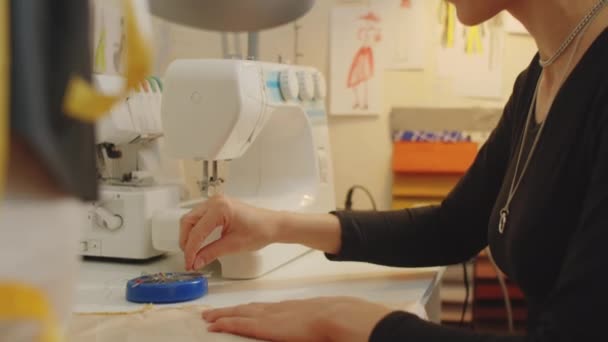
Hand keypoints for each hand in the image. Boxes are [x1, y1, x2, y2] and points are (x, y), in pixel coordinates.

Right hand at [180, 195, 278, 270]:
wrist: (272, 224)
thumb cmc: (259, 231)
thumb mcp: (233, 245)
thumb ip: (211, 253)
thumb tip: (195, 262)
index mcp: (219, 208)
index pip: (196, 232)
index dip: (190, 250)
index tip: (189, 263)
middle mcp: (215, 201)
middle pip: (188, 221)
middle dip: (185, 241)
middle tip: (189, 258)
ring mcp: (216, 201)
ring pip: (191, 218)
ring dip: (189, 235)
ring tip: (192, 252)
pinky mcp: (218, 205)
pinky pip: (200, 216)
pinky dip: (196, 229)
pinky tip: (199, 242)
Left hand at [202, 297, 392, 341]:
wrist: (334, 317)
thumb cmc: (333, 320)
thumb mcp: (319, 317)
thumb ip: (309, 319)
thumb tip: (310, 325)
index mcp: (288, 308)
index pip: (260, 307)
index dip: (246, 309)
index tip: (235, 310)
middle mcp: (275, 309)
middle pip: (245, 308)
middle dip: (228, 310)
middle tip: (211, 312)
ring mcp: (269, 316)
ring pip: (238, 313)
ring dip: (221, 315)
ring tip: (208, 317)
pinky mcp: (264, 327)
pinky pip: (239, 324)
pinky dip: (225, 323)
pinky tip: (214, 325)